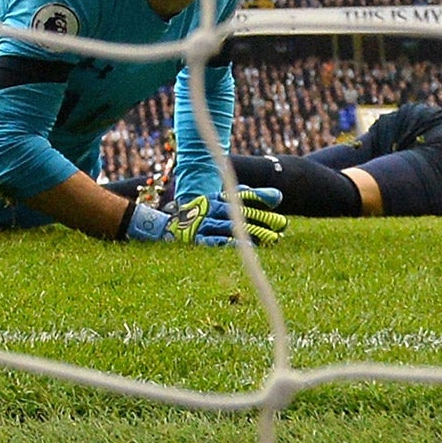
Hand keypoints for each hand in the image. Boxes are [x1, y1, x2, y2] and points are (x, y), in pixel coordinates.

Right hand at [122, 186, 286, 246]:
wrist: (159, 226)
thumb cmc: (194, 215)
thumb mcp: (216, 204)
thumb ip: (244, 198)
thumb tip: (277, 196)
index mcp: (214, 199)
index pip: (240, 196)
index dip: (259, 197)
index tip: (278, 200)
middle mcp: (210, 209)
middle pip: (240, 213)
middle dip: (262, 218)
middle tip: (282, 224)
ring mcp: (203, 223)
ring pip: (232, 226)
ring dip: (253, 232)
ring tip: (272, 237)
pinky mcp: (197, 239)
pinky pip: (216, 241)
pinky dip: (231, 242)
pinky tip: (246, 246)